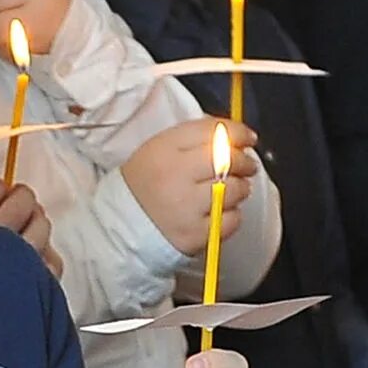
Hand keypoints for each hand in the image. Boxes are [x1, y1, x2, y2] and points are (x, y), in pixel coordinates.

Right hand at [0, 176, 61, 277]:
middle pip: (20, 205)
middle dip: (21, 198)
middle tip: (20, 198)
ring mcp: (20, 268)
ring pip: (40, 230)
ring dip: (38, 222)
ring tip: (33, 221)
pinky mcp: (38, 293)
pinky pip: (52, 263)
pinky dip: (48, 255)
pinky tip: (41, 257)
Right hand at [122, 117, 260, 256]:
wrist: (119, 228)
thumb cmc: (144, 185)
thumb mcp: (157, 150)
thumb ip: (192, 139)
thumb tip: (234, 135)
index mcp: (164, 149)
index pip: (213, 132)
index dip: (238, 133)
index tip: (248, 138)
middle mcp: (175, 176)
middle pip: (228, 160)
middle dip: (245, 162)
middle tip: (247, 166)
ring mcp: (186, 207)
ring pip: (234, 190)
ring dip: (241, 188)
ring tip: (231, 190)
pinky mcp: (194, 235)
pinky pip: (232, 220)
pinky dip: (232, 215)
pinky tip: (220, 212)